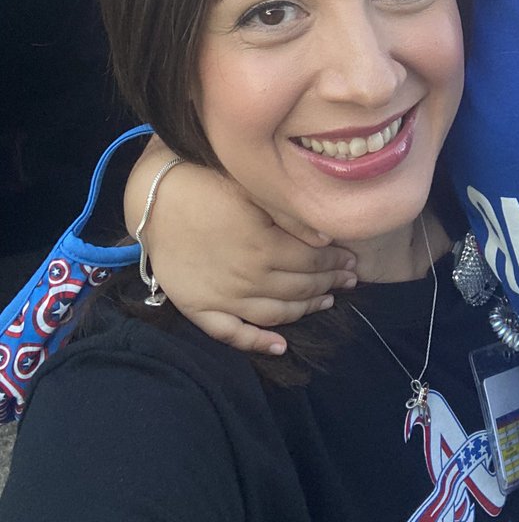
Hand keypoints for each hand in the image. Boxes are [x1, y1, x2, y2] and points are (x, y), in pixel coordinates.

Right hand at [124, 141, 356, 354]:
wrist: (154, 197)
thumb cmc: (207, 182)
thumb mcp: (253, 189)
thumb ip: (290, 216)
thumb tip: (327, 237)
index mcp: (264, 247)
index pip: (313, 261)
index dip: (336, 261)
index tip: (353, 258)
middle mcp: (248, 279)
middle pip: (299, 288)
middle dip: (329, 283)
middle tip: (349, 279)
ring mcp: (223, 297)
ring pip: (275, 314)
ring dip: (305, 310)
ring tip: (327, 301)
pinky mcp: (198, 307)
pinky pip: (231, 333)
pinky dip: (257, 343)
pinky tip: (280, 346)